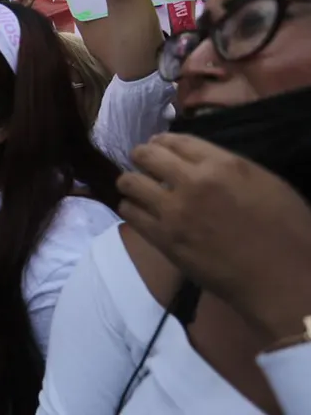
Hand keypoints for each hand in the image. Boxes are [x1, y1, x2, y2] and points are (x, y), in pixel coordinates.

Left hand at [118, 133, 310, 338]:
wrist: (281, 278)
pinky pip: (130, 214)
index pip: (176, 140)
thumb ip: (229, 168)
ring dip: (130, 181)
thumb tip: (203, 164)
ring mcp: (174, 211)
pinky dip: (130, 207)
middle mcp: (192, 181)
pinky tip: (136, 209)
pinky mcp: (163, 238)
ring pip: (130, 182)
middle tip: (141, 163)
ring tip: (134, 187)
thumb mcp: (265, 183)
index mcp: (222, 164)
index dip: (161, 141)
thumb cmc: (288, 231)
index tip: (155, 144)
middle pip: (146, 155)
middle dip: (141, 156)